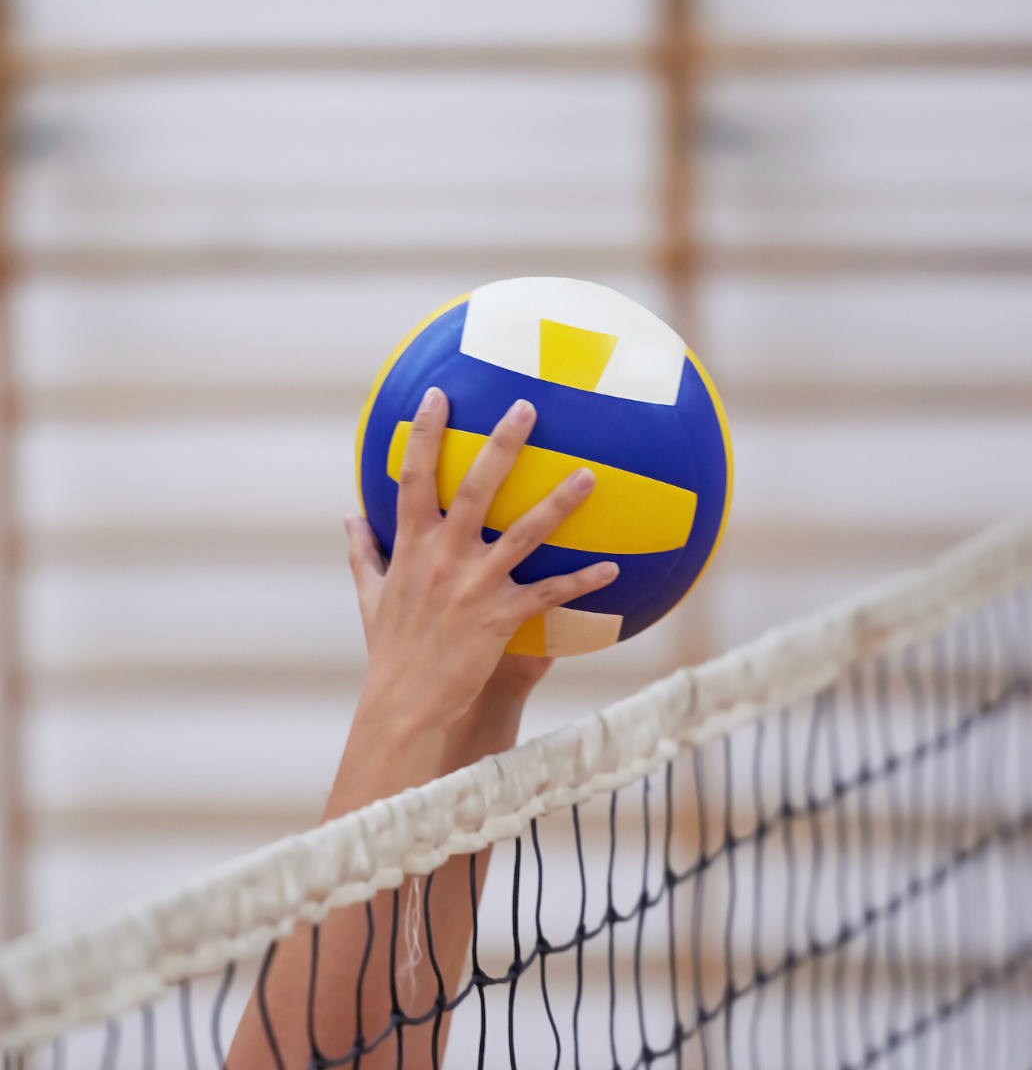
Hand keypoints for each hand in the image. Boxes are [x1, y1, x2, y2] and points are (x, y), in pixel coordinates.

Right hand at [346, 386, 617, 736]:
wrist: (404, 704)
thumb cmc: (390, 649)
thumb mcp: (369, 596)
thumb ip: (363, 552)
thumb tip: (349, 517)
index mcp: (409, 546)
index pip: (412, 477)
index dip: (425, 434)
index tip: (438, 395)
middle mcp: (442, 557)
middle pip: (474, 487)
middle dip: (501, 444)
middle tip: (526, 407)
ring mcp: (473, 585)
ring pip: (524, 533)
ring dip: (559, 502)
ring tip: (590, 474)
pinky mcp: (500, 617)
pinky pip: (549, 594)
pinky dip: (582, 582)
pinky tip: (614, 568)